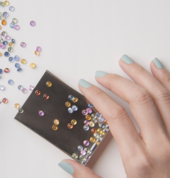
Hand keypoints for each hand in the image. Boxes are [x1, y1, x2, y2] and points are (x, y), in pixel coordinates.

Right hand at [58, 55, 169, 176]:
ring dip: (142, 74)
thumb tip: (65, 164)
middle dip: (117, 82)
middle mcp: (162, 144)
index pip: (115, 115)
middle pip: (138, 99)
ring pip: (161, 95)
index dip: (98, 96)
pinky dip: (167, 80)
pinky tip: (157, 67)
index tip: (86, 86)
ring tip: (126, 62)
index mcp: (139, 160)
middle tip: (102, 74)